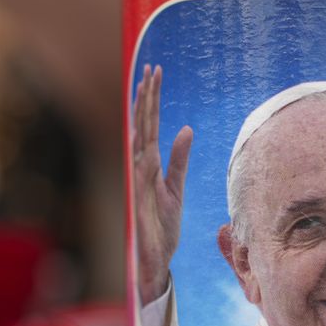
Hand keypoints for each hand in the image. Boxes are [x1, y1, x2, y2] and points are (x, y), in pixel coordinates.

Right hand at [132, 64, 192, 303]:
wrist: (156, 257)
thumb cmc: (163, 224)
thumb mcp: (176, 187)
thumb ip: (179, 159)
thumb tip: (186, 129)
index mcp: (149, 164)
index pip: (150, 124)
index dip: (152, 98)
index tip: (155, 71)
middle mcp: (140, 169)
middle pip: (142, 126)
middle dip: (146, 98)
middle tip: (151, 69)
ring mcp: (138, 185)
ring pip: (139, 144)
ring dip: (142, 119)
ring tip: (146, 92)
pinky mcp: (141, 204)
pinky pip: (142, 180)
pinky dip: (144, 162)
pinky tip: (148, 145)